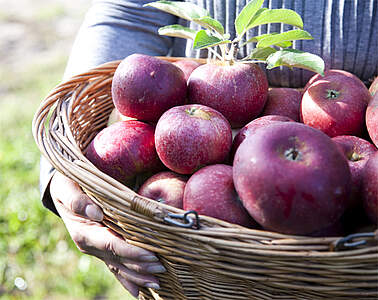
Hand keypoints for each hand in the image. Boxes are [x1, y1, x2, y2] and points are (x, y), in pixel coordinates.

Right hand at [50, 172, 164, 297]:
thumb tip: (95, 212)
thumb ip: (77, 200)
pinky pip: (115, 266)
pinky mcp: (101, 248)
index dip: (132, 252)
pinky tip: (140, 290)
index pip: (112, 246)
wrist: (61, 189)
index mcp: (83, 232)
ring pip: (119, 267)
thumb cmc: (67, 185)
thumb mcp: (67, 188)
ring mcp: (96, 249)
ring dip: (137, 276)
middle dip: (140, 266)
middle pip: (119, 260)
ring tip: (157, 284)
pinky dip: (128, 278)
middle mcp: (90, 245)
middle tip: (162, 269)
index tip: (151, 256)